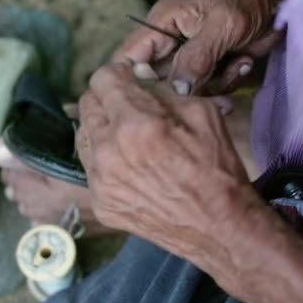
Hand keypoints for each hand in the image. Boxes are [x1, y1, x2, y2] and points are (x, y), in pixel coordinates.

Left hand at [76, 64, 302, 302]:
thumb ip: (163, 90)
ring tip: (127, 134)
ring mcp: (100, 181)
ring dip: (101, 126)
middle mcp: (108, 152)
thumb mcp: (202, 114)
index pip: (102, 79)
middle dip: (107, 97)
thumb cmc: (216, 170)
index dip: (118, 74)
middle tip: (129, 105)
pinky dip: (104, 158)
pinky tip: (127, 163)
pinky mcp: (100, 202)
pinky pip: (90, 166)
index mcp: (134, 125)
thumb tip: (137, 74)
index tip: (130, 79)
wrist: (219, 228)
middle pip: (87, 104)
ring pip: (84, 135)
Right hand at [114, 0, 284, 94]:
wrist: (276, 4)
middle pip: (155, 82)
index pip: (128, 58)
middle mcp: (167, 43)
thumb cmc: (246, 1)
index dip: (131, 82)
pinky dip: (225, 83)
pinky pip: (204, 90)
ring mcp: (185, 59)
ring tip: (237, 64)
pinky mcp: (204, 70)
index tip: (150, 102)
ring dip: (213, 85)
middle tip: (211, 87)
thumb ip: (196, 58)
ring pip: (182, 91)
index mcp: (160, 24)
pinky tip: (242, 63)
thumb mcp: (222, 27)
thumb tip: (177, 90)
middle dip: (183, 90)